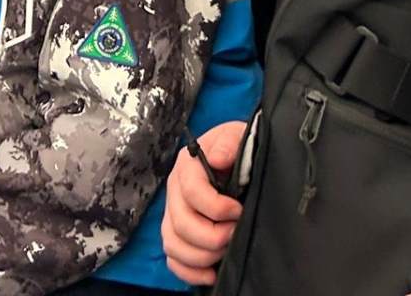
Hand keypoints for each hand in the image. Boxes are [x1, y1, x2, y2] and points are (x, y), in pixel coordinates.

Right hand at [162, 120, 247, 284]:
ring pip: (173, 244)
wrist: (238, 158)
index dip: (216, 207)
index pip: (191, 191)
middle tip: (235, 233)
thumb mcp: (238, 136)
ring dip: (202, 256)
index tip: (238, 210)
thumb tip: (216, 158)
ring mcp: (173, 214)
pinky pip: (172, 259)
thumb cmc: (238, 148)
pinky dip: (189, 272)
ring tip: (226, 250)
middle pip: (180, 223)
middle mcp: (174, 191)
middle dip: (212, 236)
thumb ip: (228, 143)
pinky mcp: (177, 234)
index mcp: (187, 166)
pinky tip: (211, 273)